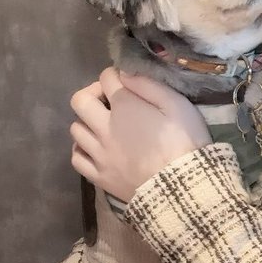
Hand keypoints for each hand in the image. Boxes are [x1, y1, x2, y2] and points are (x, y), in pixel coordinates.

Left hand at [69, 67, 209, 202]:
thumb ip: (150, 85)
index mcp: (124, 106)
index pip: (106, 78)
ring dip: (87, 122)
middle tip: (109, 101)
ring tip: (103, 127)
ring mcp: (99, 153)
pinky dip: (82, 150)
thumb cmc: (185, 143)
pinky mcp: (99, 176)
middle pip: (80, 101)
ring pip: (76, 129)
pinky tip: (95, 149)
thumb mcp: (178, 106)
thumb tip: (125, 73)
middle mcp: (104, 127)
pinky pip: (77, 158)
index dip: (115, 75)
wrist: (182, 188)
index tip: (126, 82)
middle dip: (92, 94)